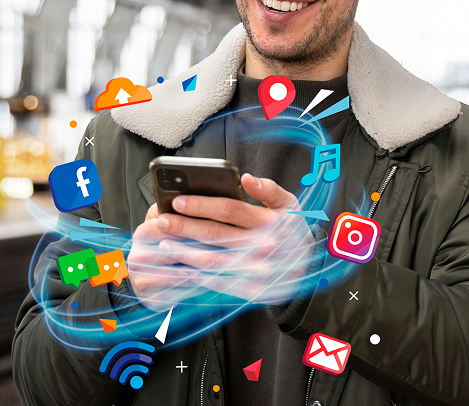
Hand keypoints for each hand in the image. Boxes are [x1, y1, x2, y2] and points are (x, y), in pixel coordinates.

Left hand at [135, 174, 316, 305]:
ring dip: (186, 253)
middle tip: (161, 221)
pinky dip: (198, 276)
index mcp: (268, 222)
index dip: (201, 204)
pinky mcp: (251, 289)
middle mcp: (261, 246)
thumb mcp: (290, 205)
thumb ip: (269, 190)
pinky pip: (219, 282)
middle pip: (216, 234)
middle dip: (185, 227)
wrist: (307, 269)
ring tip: (164, 245)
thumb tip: (247, 178)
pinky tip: (181, 269)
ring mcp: (256, 270)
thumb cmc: (293, 230)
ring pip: (213, 260)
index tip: (176, 200)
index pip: (229, 210)